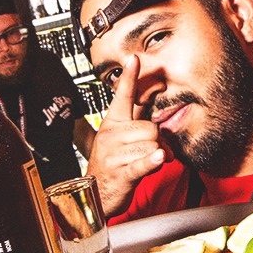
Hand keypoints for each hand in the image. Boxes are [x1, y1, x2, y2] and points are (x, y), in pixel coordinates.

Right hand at [85, 55, 164, 217]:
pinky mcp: (122, 173)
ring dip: (156, 155)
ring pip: (152, 145)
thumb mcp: (118, 139)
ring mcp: (115, 155)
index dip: (129, 77)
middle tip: (152, 150)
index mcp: (112, 124)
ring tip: (145, 162)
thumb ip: (136, 123)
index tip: (134, 59)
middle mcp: (112, 136)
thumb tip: (154, 109)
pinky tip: (158, 159)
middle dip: (157, 140)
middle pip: (150, 127)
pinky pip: (142, 162)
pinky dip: (152, 161)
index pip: (122, 96)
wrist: (93, 193)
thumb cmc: (109, 165)